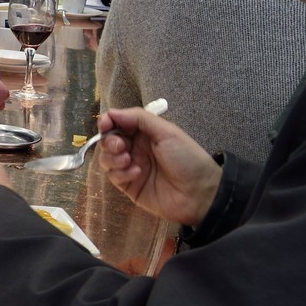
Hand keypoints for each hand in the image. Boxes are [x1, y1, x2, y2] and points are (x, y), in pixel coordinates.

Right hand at [98, 107, 222, 226]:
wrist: (200, 193)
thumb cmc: (187, 158)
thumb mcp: (167, 132)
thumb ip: (139, 118)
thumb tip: (111, 112)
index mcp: (144, 133)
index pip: (117, 123)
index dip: (107, 122)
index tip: (105, 124)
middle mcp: (135, 149)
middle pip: (108, 140)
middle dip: (109, 141)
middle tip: (121, 146)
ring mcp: (130, 167)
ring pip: (106, 158)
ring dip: (112, 157)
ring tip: (128, 160)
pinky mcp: (129, 186)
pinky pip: (113, 176)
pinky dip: (120, 173)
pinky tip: (137, 173)